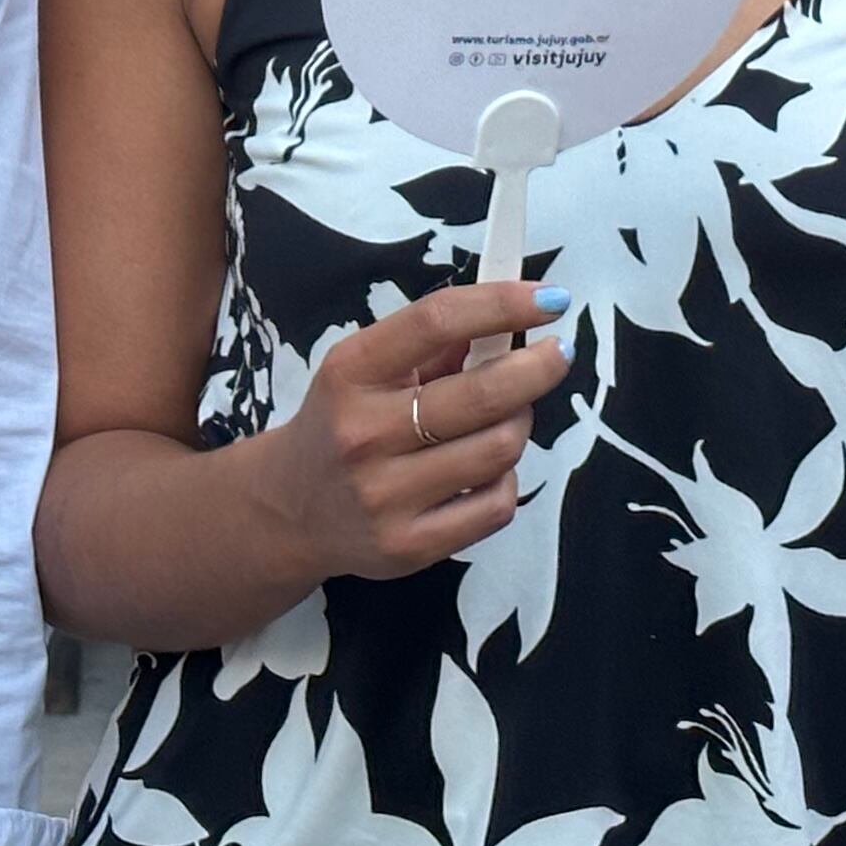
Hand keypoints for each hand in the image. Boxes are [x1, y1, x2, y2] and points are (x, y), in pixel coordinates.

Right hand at [253, 282, 573, 582]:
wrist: (288, 510)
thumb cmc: (342, 422)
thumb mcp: (365, 369)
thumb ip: (434, 345)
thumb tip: (513, 319)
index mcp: (351, 372)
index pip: (435, 321)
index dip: (502, 304)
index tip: (550, 298)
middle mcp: (363, 434)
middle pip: (481, 393)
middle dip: (537, 367)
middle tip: (557, 354)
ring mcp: (385, 496)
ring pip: (498, 449)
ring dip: (521, 423)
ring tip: (512, 414)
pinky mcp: (407, 547)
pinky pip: (495, 505)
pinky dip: (507, 479)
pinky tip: (490, 467)